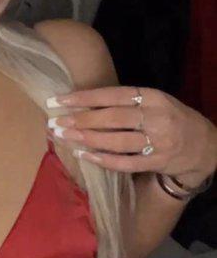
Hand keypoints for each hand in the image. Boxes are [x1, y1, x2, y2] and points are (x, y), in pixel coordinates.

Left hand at [46, 86, 216, 182]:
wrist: (204, 145)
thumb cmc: (169, 118)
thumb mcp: (153, 101)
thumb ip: (125, 102)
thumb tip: (81, 102)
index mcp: (153, 97)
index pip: (112, 95)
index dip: (84, 97)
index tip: (59, 100)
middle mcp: (156, 117)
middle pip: (112, 118)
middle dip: (80, 120)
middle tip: (55, 122)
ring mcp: (158, 142)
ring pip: (116, 141)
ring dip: (86, 139)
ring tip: (63, 136)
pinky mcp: (157, 162)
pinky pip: (125, 162)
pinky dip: (102, 159)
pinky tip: (83, 154)